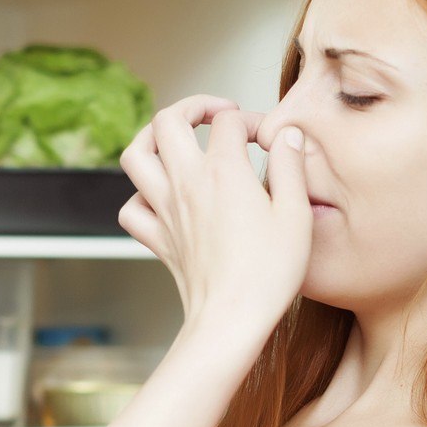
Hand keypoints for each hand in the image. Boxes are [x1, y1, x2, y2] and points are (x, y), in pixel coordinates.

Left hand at [116, 94, 311, 331]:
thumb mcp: (296, 214)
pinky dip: (140, 195)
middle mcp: (186, 184)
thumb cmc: (268, 273)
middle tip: (217, 115)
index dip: (251, 120)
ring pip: (134, 156)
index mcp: (223, 172)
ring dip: (151, 138)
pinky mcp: (157, 238)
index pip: (229, 122)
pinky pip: (131, 207)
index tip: (268, 138)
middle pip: (167, 120)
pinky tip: (163, 197)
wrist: (231, 320)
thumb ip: (291, 166)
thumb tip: (287, 136)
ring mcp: (165, 211)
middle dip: (193, 106)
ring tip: (176, 138)